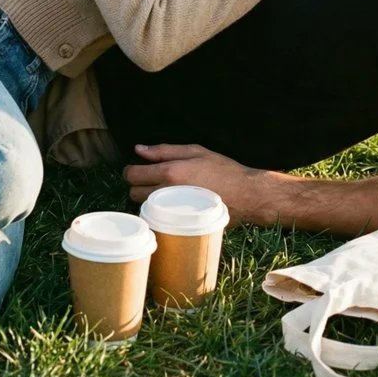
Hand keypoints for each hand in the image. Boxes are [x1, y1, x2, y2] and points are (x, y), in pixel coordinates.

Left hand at [124, 143, 262, 224]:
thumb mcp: (196, 151)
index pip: (132, 175)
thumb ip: (165, 150)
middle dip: (139, 186)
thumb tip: (139, 150)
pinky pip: (157, 222)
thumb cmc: (223, 170)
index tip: (138, 170)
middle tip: (154, 182)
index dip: (131, 171)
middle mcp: (168, 193)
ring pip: (144, 209)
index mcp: (170, 172)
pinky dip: (158, 216)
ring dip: (147, 202)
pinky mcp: (180, 226)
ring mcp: (173, 212)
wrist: (246, 195)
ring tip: (164, 195)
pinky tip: (170, 209)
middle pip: (134, 193)